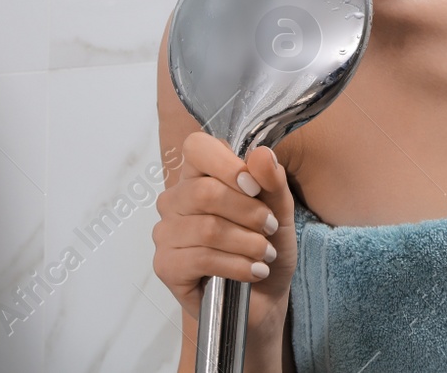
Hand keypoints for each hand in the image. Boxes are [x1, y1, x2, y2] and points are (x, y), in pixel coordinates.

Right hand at [152, 132, 297, 335]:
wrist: (264, 297)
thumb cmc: (266, 246)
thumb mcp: (280, 210)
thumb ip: (272, 181)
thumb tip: (261, 154)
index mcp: (198, 176)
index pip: (198, 148)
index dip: (228, 164)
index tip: (256, 188)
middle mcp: (175, 201)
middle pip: (206, 192)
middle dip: (249, 212)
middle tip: (270, 228)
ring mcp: (166, 234)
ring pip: (207, 229)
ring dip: (247, 243)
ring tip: (265, 254)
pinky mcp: (165, 266)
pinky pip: (202, 259)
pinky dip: (237, 266)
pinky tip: (254, 272)